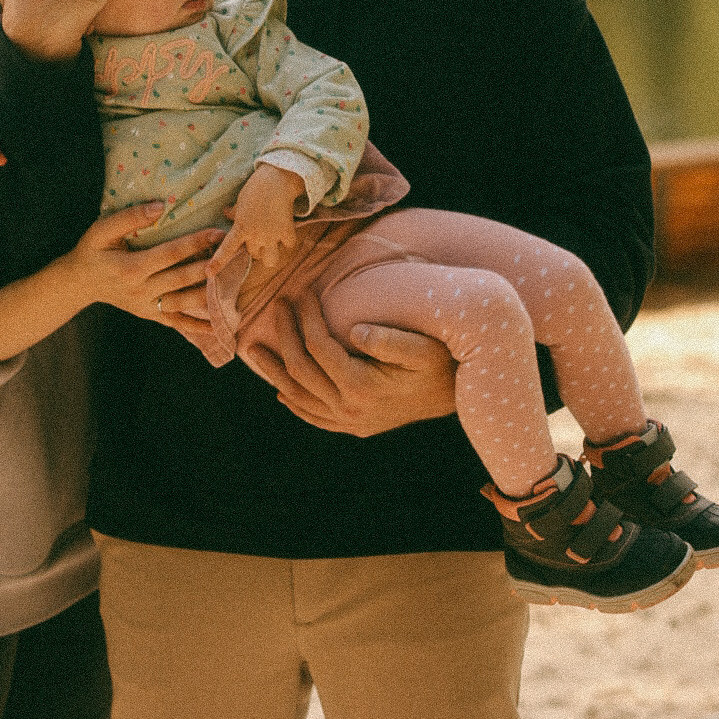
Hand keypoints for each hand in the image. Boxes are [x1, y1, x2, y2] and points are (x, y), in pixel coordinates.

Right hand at [62, 201, 223, 325]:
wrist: (77, 283)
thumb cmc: (91, 252)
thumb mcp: (101, 230)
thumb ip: (130, 218)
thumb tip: (160, 207)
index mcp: (131, 269)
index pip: (170, 254)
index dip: (195, 243)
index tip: (217, 232)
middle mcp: (141, 291)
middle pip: (183, 279)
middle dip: (210, 265)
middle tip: (236, 254)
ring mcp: (146, 306)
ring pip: (184, 302)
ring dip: (210, 293)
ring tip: (235, 281)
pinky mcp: (149, 315)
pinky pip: (176, 322)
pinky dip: (197, 326)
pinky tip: (218, 326)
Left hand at [212, 164, 300, 270]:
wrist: (276, 180)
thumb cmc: (255, 188)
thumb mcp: (240, 200)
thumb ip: (234, 211)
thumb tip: (226, 212)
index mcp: (241, 228)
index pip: (226, 248)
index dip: (218, 262)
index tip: (209, 273)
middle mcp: (256, 236)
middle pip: (254, 254)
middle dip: (255, 248)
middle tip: (258, 235)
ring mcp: (272, 236)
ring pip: (271, 260)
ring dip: (270, 254)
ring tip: (272, 243)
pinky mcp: (287, 232)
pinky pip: (287, 246)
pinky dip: (287, 241)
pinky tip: (285, 232)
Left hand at [243, 291, 455, 434]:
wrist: (463, 396)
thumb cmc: (443, 362)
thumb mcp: (423, 346)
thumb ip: (391, 340)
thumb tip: (355, 330)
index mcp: (362, 386)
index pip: (319, 347)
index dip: (306, 317)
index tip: (302, 291)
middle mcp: (351, 409)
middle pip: (302, 370)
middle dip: (286, 335)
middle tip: (277, 305)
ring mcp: (353, 422)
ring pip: (301, 398)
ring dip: (276, 374)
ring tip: (255, 350)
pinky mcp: (358, 427)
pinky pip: (317, 419)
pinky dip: (297, 406)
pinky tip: (283, 395)